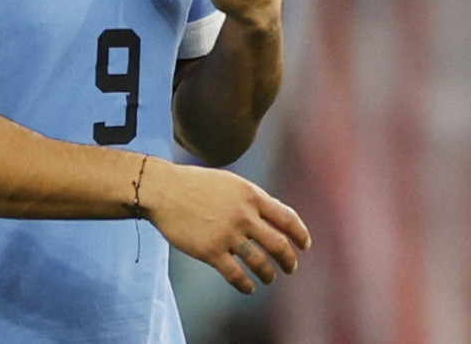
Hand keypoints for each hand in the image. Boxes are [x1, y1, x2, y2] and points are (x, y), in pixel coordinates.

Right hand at [145, 159, 310, 293]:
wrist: (165, 190)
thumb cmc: (198, 184)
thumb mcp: (232, 183)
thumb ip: (254, 198)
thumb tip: (276, 214)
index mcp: (252, 195)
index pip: (287, 218)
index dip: (300, 234)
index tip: (305, 245)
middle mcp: (244, 215)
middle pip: (278, 243)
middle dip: (288, 259)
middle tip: (291, 267)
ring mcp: (228, 234)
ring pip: (259, 262)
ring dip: (269, 274)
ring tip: (269, 278)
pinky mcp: (210, 251)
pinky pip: (235, 274)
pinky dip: (246, 284)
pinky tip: (249, 287)